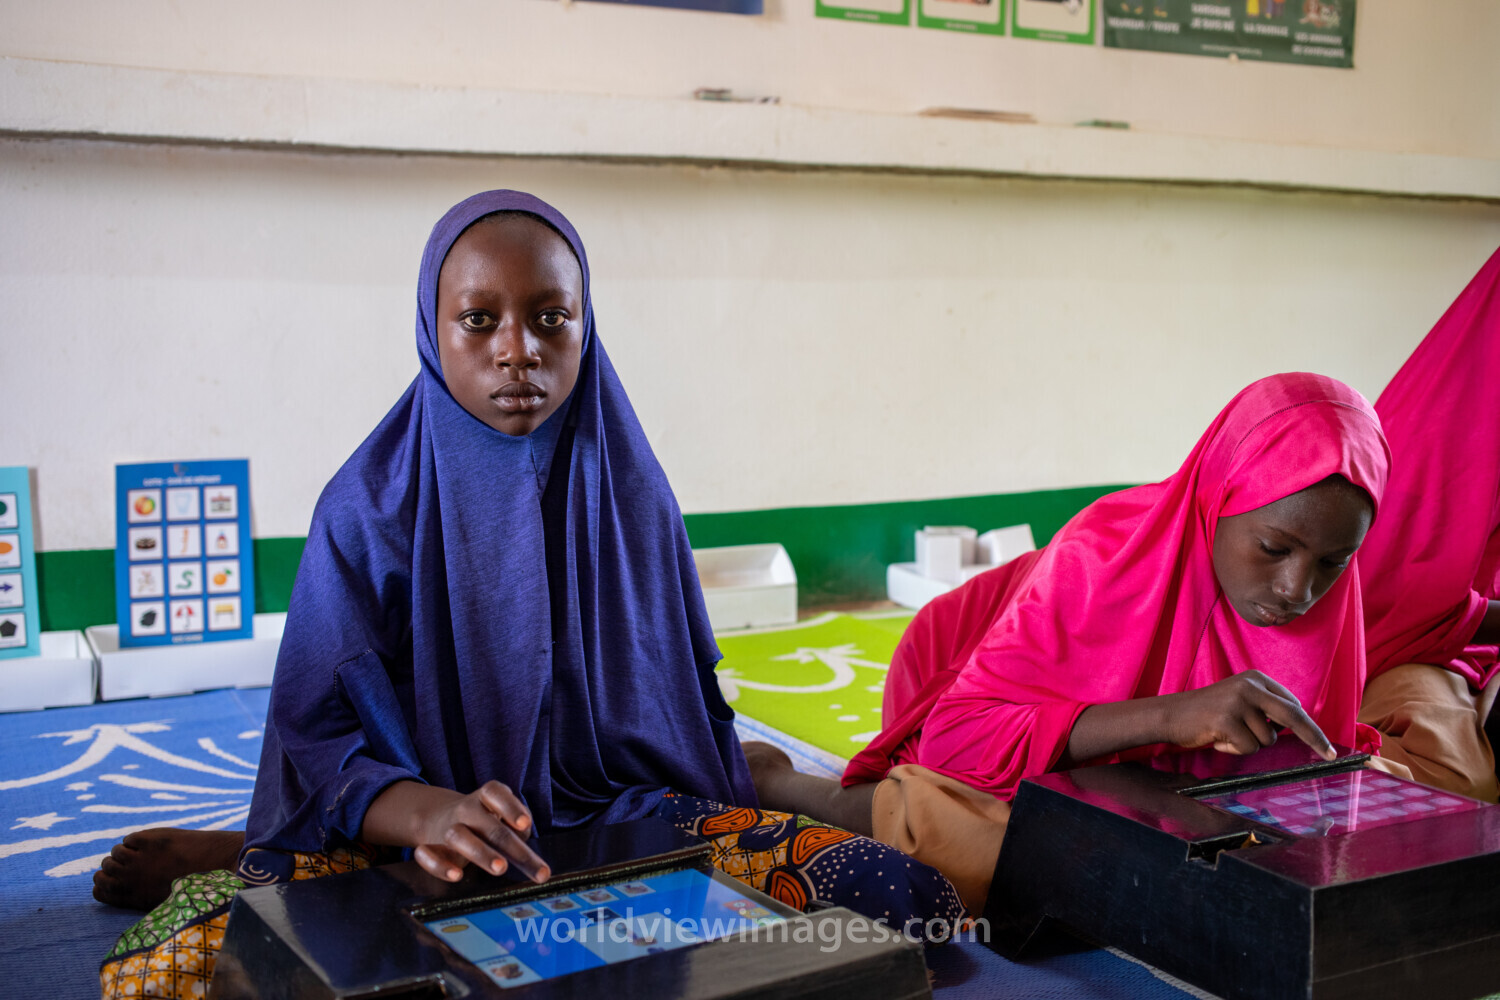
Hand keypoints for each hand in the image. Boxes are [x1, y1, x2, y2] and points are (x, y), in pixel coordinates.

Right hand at [364, 780, 550, 884]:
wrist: (438, 818)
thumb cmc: (484, 820)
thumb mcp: (503, 814)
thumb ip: (518, 825)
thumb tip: (522, 836)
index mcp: (485, 797)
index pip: (495, 793)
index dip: (511, 807)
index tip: (525, 824)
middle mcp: (466, 809)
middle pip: (488, 825)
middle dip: (509, 844)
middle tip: (524, 860)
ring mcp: (447, 828)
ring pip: (458, 836)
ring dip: (480, 852)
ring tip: (500, 868)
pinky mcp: (429, 847)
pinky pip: (427, 855)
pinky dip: (439, 866)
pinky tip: (456, 875)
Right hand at [1160, 670, 1334, 759]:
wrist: (1169, 714)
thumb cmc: (1207, 713)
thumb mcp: (1238, 701)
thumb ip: (1265, 708)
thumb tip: (1297, 726)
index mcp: (1255, 679)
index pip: (1293, 704)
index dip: (1310, 728)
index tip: (1324, 746)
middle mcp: (1249, 686)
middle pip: (1292, 715)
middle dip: (1314, 738)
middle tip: (1330, 756)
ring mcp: (1237, 701)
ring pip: (1266, 739)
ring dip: (1249, 745)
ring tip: (1226, 734)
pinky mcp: (1226, 719)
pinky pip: (1247, 747)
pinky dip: (1233, 749)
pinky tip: (1217, 739)